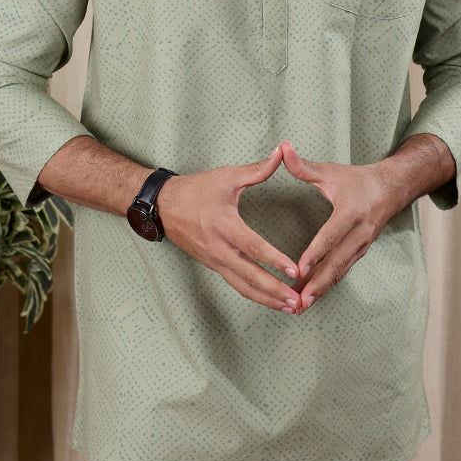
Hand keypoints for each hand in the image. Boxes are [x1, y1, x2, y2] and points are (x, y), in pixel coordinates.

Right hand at [156, 147, 302, 313]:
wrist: (163, 205)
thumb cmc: (196, 189)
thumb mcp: (227, 176)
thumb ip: (257, 169)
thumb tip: (281, 153)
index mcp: (223, 224)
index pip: (253, 247)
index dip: (275, 260)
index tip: (295, 270)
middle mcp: (218, 248)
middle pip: (249, 276)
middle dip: (274, 291)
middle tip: (297, 301)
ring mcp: (215, 260)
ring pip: (243, 286)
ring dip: (267, 299)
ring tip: (290, 307)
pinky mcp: (213, 265)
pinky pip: (236, 284)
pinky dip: (255, 294)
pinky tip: (271, 300)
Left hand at [280, 141, 392, 311]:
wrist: (392, 189)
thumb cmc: (357, 179)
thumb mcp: (331, 170)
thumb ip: (304, 166)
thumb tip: (282, 148)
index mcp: (351, 211)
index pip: (331, 235)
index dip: (316, 252)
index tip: (300, 268)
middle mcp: (359, 232)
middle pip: (337, 262)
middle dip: (318, 283)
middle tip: (299, 301)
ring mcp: (362, 246)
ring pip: (340, 272)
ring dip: (321, 290)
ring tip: (300, 307)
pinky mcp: (360, 253)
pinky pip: (342, 272)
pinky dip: (327, 286)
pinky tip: (310, 298)